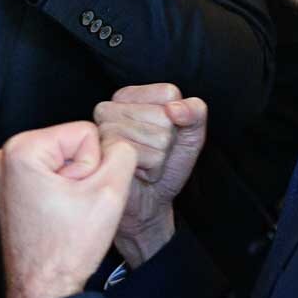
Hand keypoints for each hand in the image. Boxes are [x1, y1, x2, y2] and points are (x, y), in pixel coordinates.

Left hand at [0, 121, 136, 297]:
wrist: (42, 290)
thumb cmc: (66, 249)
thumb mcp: (109, 193)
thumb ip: (123, 154)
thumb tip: (120, 140)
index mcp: (21, 149)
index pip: (85, 133)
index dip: (93, 167)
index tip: (78, 198)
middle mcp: (6, 154)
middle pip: (72, 144)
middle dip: (82, 175)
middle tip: (72, 209)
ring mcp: (5, 172)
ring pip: (64, 159)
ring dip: (73, 185)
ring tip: (65, 213)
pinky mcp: (11, 187)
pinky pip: (51, 173)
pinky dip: (61, 192)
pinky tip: (58, 215)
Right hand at [94, 86, 208, 267]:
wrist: (148, 204)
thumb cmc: (165, 167)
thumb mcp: (189, 135)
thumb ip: (194, 112)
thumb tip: (175, 108)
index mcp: (129, 97)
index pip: (168, 93)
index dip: (176, 120)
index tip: (162, 135)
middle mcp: (111, 108)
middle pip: (163, 116)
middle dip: (167, 142)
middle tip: (152, 155)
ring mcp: (103, 129)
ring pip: (157, 136)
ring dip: (159, 159)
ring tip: (144, 165)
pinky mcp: (104, 151)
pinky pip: (146, 155)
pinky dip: (152, 170)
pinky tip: (137, 173)